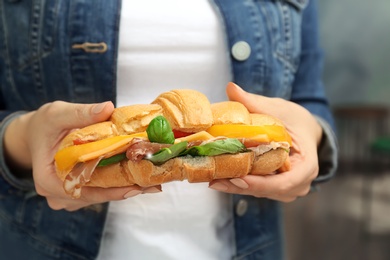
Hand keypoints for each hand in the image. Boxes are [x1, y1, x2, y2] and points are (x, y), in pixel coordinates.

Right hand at [4, 101, 160, 210]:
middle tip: (154, 184)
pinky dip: (118, 183)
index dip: (109, 191)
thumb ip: (81, 112)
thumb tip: (107, 108)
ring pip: (100, 195)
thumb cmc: (44, 125)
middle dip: (124, 190)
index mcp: (48, 180)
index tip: (134, 187)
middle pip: (95, 196)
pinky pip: (100, 190)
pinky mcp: (79, 190)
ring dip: (124, 188)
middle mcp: (57, 193)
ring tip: (152, 182)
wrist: (36, 133)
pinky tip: (139, 177)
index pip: (82, 192)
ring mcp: (68, 195)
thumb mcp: (57, 114)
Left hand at [209, 82, 322, 201]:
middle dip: (240, 186)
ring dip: (236, 187)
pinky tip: (220, 177)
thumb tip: (231, 87)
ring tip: (213, 179)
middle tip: (214, 181)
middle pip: (267, 190)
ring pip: (260, 192)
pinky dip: (240, 184)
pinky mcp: (276, 189)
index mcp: (307, 165)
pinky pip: (258, 189)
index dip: (260, 184)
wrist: (305, 130)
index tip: (237, 178)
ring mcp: (288, 189)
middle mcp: (299, 183)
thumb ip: (255, 102)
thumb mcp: (278, 108)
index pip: (284, 182)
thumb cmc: (295, 120)